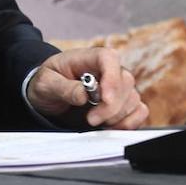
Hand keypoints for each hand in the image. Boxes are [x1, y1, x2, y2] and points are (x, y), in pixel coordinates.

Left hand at [27, 47, 148, 128]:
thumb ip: (63, 87)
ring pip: (133, 99)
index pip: (109, 58)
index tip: (105, 99)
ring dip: (117, 116)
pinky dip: (129, 122)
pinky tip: (110, 127)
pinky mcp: (124, 102)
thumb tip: (84, 95)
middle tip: (91, 119)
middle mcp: (109, 69)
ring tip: (94, 121)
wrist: (49, 94)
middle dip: (111, 106)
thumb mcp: (46, 83)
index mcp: (89, 57)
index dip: (112, 78)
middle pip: (125, 82)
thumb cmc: (48, 82)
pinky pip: (139, 111)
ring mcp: (119, 85)